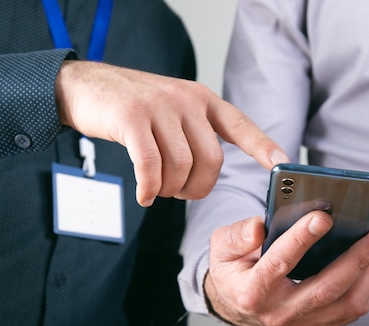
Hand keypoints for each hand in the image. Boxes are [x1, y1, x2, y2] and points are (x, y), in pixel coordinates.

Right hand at [54, 60, 287, 205]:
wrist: (86, 86)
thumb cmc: (134, 109)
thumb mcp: (172, 110)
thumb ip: (194, 133)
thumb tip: (208, 173)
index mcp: (202, 99)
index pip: (240, 124)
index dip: (263, 146)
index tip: (282, 164)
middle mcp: (186, 100)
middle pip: (210, 160)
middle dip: (197, 188)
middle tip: (179, 193)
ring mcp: (159, 106)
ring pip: (180, 166)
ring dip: (170, 190)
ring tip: (157, 190)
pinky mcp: (131, 118)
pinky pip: (150, 165)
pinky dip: (149, 188)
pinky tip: (144, 196)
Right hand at [204, 214, 368, 325]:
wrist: (237, 306)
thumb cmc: (234, 271)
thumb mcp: (222, 249)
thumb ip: (237, 236)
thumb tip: (260, 226)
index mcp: (252, 291)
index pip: (280, 263)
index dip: (301, 239)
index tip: (323, 217)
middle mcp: (280, 312)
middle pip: (325, 287)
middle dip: (356, 257)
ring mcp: (302, 322)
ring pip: (345, 302)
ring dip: (368, 271)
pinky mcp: (319, 325)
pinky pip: (351, 309)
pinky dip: (366, 284)